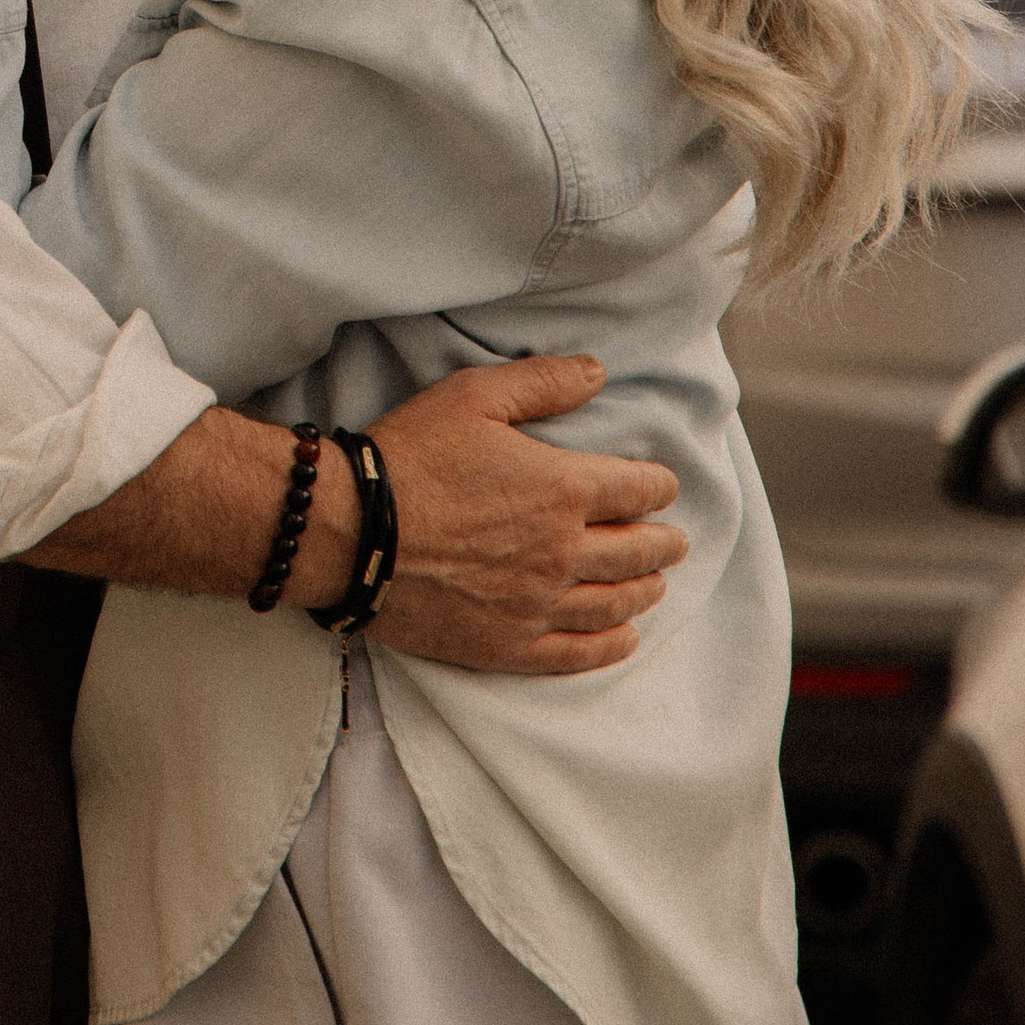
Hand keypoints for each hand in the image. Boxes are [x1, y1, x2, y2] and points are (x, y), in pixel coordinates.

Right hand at [364, 354, 686, 673]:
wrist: (351, 532)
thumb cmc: (410, 456)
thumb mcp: (473, 396)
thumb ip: (541, 382)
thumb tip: (596, 372)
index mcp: (563, 489)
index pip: (638, 490)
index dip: (657, 485)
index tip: (660, 486)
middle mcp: (563, 551)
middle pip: (637, 551)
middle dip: (662, 542)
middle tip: (672, 541)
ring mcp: (538, 604)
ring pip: (615, 603)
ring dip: (645, 591)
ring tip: (655, 584)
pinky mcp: (509, 644)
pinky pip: (577, 652)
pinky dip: (611, 644)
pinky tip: (623, 638)